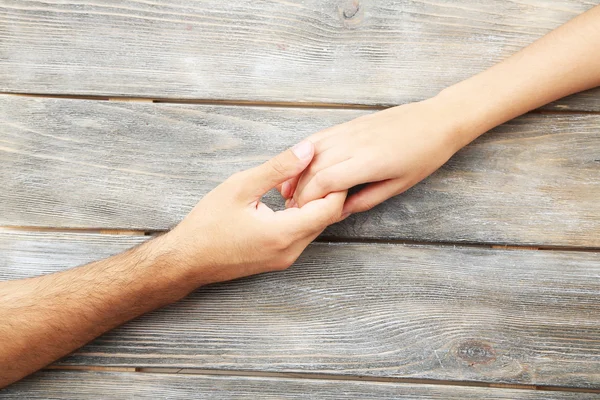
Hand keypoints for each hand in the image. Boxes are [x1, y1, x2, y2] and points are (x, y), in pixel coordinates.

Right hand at [164, 141, 346, 284]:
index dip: (336, 184)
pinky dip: (303, 215)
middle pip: (327, 218)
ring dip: (315, 203)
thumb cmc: (207, 225)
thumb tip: (308, 150)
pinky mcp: (280, 259)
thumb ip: (278, 168)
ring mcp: (286, 258)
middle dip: (328, 191)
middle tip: (320, 165)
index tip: (330, 163)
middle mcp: (290, 250)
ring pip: (316, 226)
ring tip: (304, 178)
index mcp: (283, 233)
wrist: (187, 260)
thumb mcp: (241, 187)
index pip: (330, 208)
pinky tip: (291, 198)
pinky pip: (303, 234)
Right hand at [283, 97, 463, 214]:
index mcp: (369, 162)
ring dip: (297, 171)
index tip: (303, 212)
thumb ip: (366, 199)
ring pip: (312, 151)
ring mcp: (351, 129)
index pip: (325, 180)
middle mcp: (355, 143)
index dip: (309, 198)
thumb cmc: (424, 156)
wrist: (438, 120)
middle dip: (299, 189)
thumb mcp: (399, 185)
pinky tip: (300, 165)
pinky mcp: (350, 123)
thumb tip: (340, 211)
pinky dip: (305, 153)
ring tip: (289, 189)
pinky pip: (320, 137)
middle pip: (313, 167)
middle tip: (292, 206)